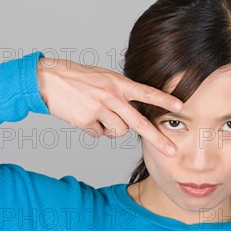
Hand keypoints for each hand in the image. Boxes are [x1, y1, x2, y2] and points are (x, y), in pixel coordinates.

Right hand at [37, 57, 182, 156]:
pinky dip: (95, 130)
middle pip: (139, 122)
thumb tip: (132, 119)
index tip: (180, 105)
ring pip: (118, 132)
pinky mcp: (86, 121)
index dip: (164, 99)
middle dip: (157, 139)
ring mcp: (99, 109)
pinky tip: (86, 117)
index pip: (146, 92)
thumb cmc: (81, 79)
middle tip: (171, 151)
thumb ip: (122, 94)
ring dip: (113, 129)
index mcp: (119, 83)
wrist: (50, 80)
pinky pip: (99, 134)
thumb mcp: (106, 79)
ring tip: (100, 115)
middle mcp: (112, 96)